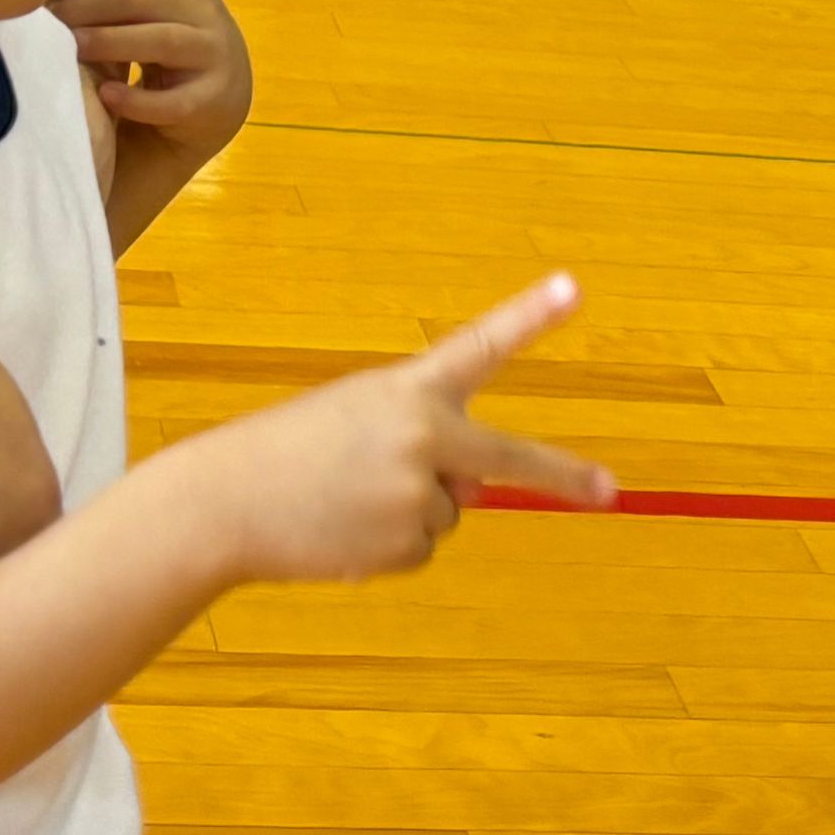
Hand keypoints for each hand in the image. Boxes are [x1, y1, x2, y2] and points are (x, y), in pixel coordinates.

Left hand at [53, 0, 252, 162]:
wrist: (218, 94)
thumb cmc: (164, 39)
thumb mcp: (148, 3)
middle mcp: (203, 5)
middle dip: (86, 7)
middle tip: (46, 23)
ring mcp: (213, 50)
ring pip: (162, 39)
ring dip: (111, 42)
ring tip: (72, 49)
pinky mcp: (214, 95)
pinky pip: (174, 100)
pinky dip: (138, 99)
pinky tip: (107, 96)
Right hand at [176, 274, 615, 583]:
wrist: (224, 503)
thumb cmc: (289, 450)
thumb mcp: (358, 418)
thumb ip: (426, 439)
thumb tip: (475, 492)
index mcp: (409, 389)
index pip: (478, 345)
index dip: (530, 315)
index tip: (576, 286)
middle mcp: (424, 436)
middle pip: (509, 459)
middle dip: (563, 476)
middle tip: (610, 489)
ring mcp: (418, 494)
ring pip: (447, 511)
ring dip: (407, 510)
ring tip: (343, 498)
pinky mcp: (405, 544)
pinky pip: (420, 547)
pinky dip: (388, 545)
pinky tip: (341, 529)